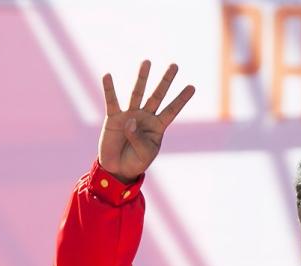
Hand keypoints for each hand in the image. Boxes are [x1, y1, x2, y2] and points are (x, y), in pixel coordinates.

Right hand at [98, 60, 194, 183]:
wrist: (117, 168)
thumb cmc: (135, 162)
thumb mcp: (144, 154)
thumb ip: (139, 139)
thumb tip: (130, 121)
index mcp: (157, 127)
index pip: (172, 110)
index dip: (181, 99)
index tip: (192, 87)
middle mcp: (145, 117)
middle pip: (157, 95)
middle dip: (166, 81)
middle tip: (175, 65)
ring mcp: (130, 115)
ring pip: (137, 93)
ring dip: (142, 78)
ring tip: (147, 62)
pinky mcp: (114, 117)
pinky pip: (112, 101)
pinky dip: (109, 89)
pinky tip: (107, 76)